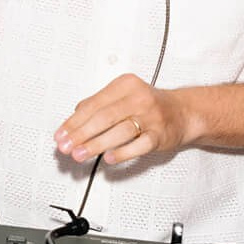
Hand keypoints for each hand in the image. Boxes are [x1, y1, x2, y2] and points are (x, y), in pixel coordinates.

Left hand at [54, 73, 194, 164]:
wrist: (183, 112)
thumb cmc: (147, 105)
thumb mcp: (122, 96)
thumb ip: (97, 105)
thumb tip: (72, 123)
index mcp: (124, 85)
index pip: (92, 105)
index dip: (73, 122)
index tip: (60, 135)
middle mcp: (138, 98)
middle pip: (103, 117)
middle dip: (80, 134)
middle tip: (66, 147)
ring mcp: (151, 116)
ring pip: (119, 131)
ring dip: (96, 145)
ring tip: (79, 154)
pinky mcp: (161, 134)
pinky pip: (139, 145)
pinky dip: (122, 152)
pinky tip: (108, 158)